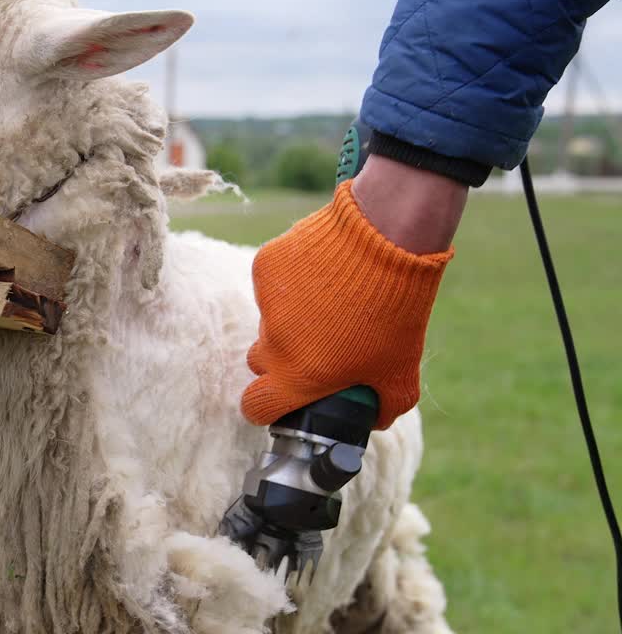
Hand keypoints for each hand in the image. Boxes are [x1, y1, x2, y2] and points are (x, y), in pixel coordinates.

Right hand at [242, 155, 463, 429]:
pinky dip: (290, 282)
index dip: (263, 408)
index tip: (276, 401)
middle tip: (316, 346)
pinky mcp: (265, 266)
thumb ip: (384, 406)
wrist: (387, 236)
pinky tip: (322, 272)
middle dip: (281, 360)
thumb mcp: (402, 371)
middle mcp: (274, 342)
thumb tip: (373, 420)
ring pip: (268, 320)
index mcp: (299, 375)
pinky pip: (270, 284)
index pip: (256, 406)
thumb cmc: (397, 310)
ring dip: (290, 318)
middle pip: (260, 362)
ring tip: (331, 301)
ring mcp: (266, 302)